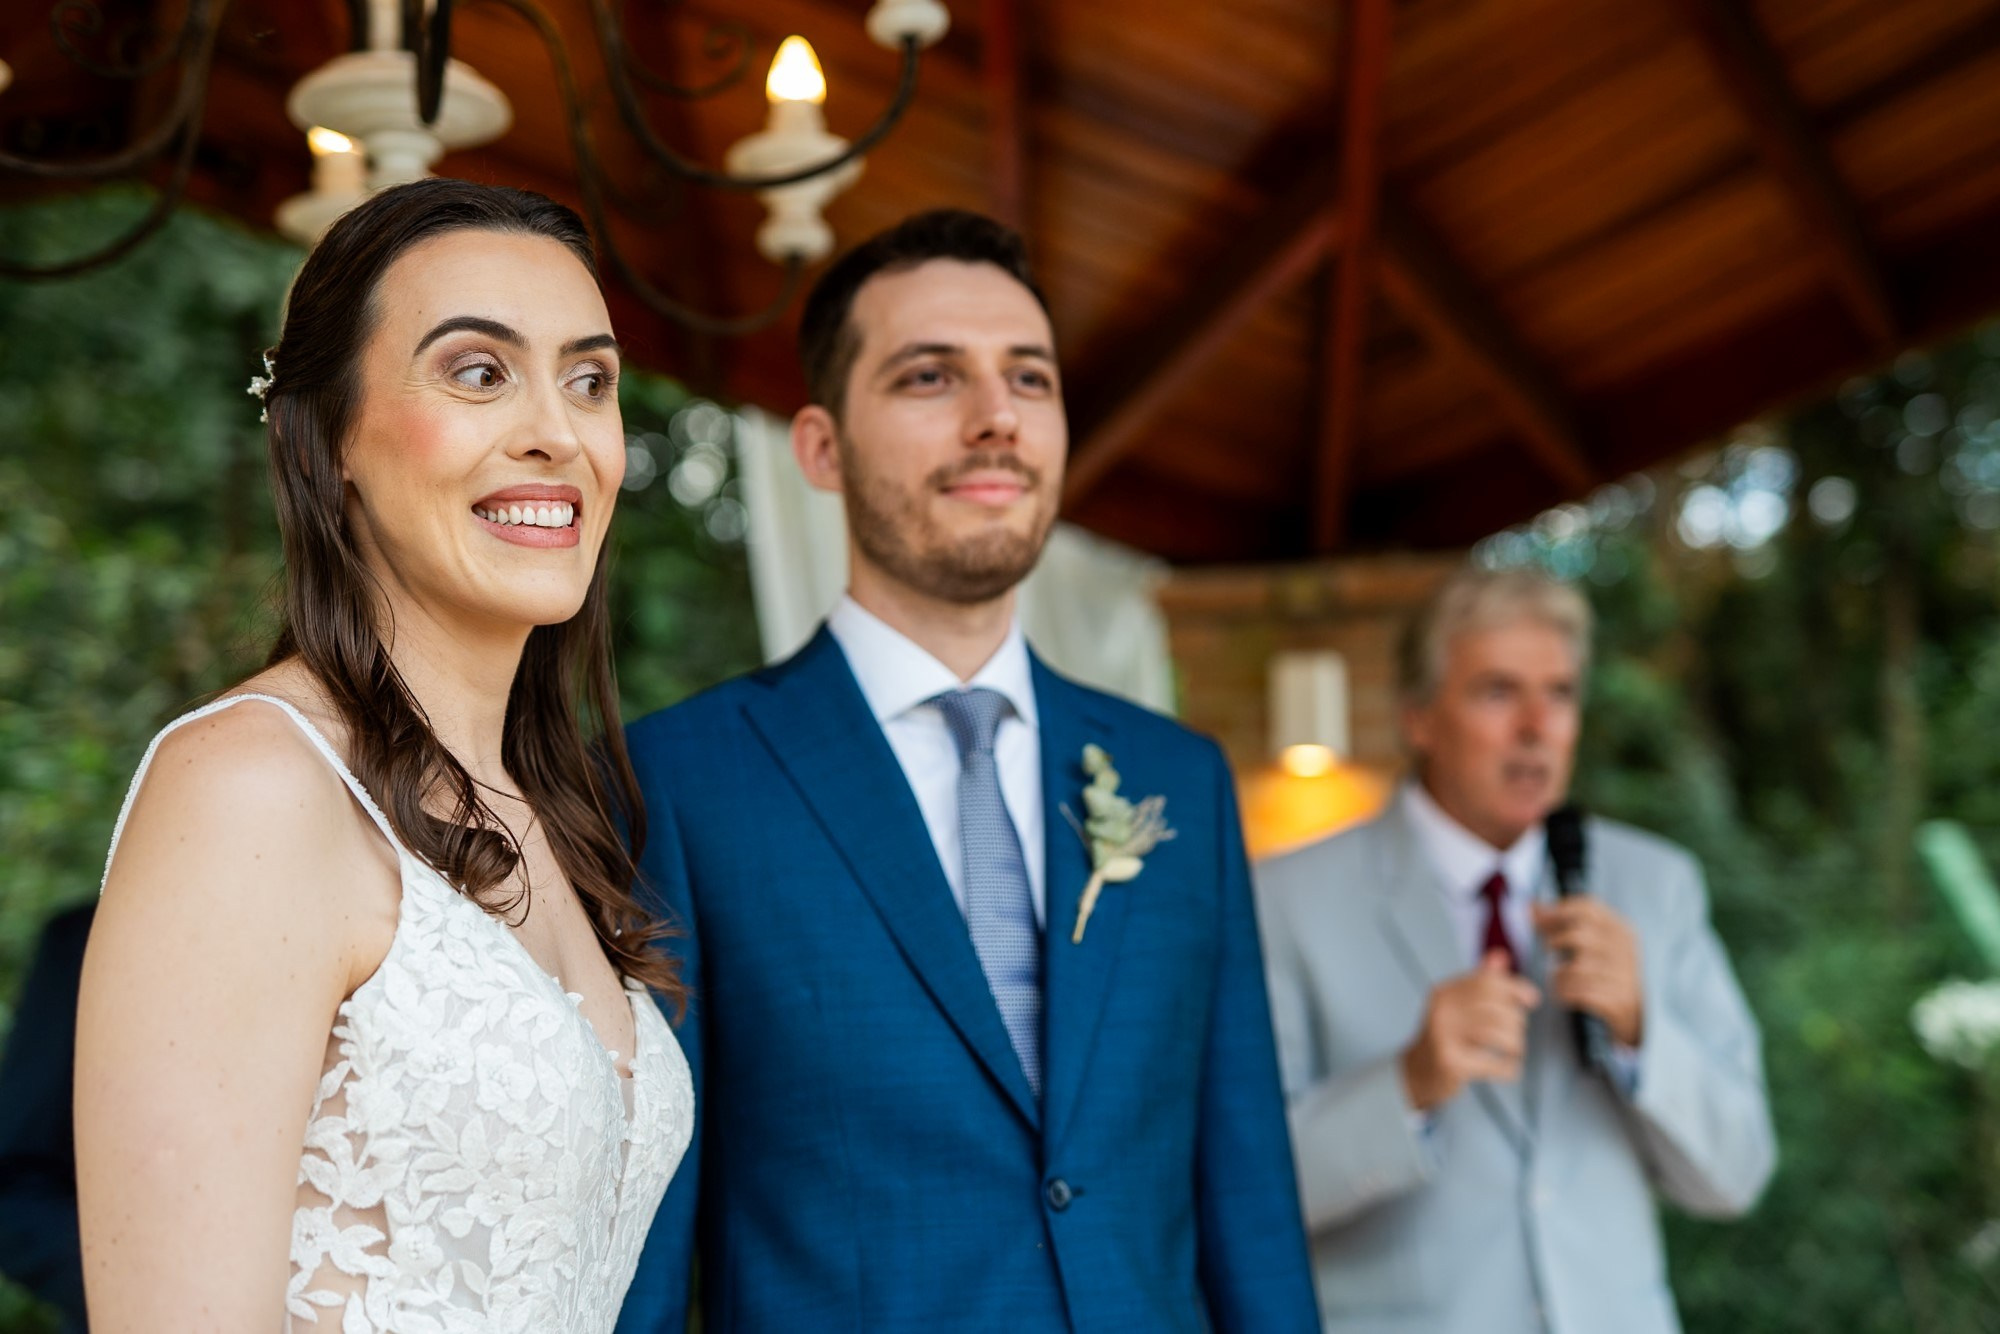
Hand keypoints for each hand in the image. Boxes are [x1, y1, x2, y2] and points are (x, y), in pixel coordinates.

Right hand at [1399, 951, 1541, 1112]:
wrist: (1418, 1072)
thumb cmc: (1446, 1036)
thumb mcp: (1458, 1004)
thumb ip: (1480, 982)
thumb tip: (1501, 955)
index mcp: (1444, 992)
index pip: (1487, 981)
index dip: (1515, 988)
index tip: (1532, 999)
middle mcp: (1441, 1011)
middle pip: (1495, 1008)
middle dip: (1517, 1021)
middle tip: (1518, 1034)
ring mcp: (1443, 1036)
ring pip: (1496, 1034)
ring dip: (1515, 1044)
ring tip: (1515, 1051)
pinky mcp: (1450, 1063)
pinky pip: (1491, 1063)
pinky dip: (1508, 1068)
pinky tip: (1509, 1070)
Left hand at [1533, 898, 1643, 1045]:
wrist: (1638, 1016)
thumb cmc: (1607, 974)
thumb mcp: (1595, 946)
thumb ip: (1565, 924)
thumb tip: (1531, 907)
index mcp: (1622, 931)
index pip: (1588, 908)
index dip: (1557, 910)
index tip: (1537, 919)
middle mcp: (1625, 951)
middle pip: (1579, 936)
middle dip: (1555, 941)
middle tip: (1547, 949)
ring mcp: (1624, 976)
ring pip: (1576, 968)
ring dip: (1558, 974)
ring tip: (1556, 979)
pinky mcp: (1618, 1001)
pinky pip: (1579, 992)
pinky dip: (1564, 993)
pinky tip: (1563, 995)